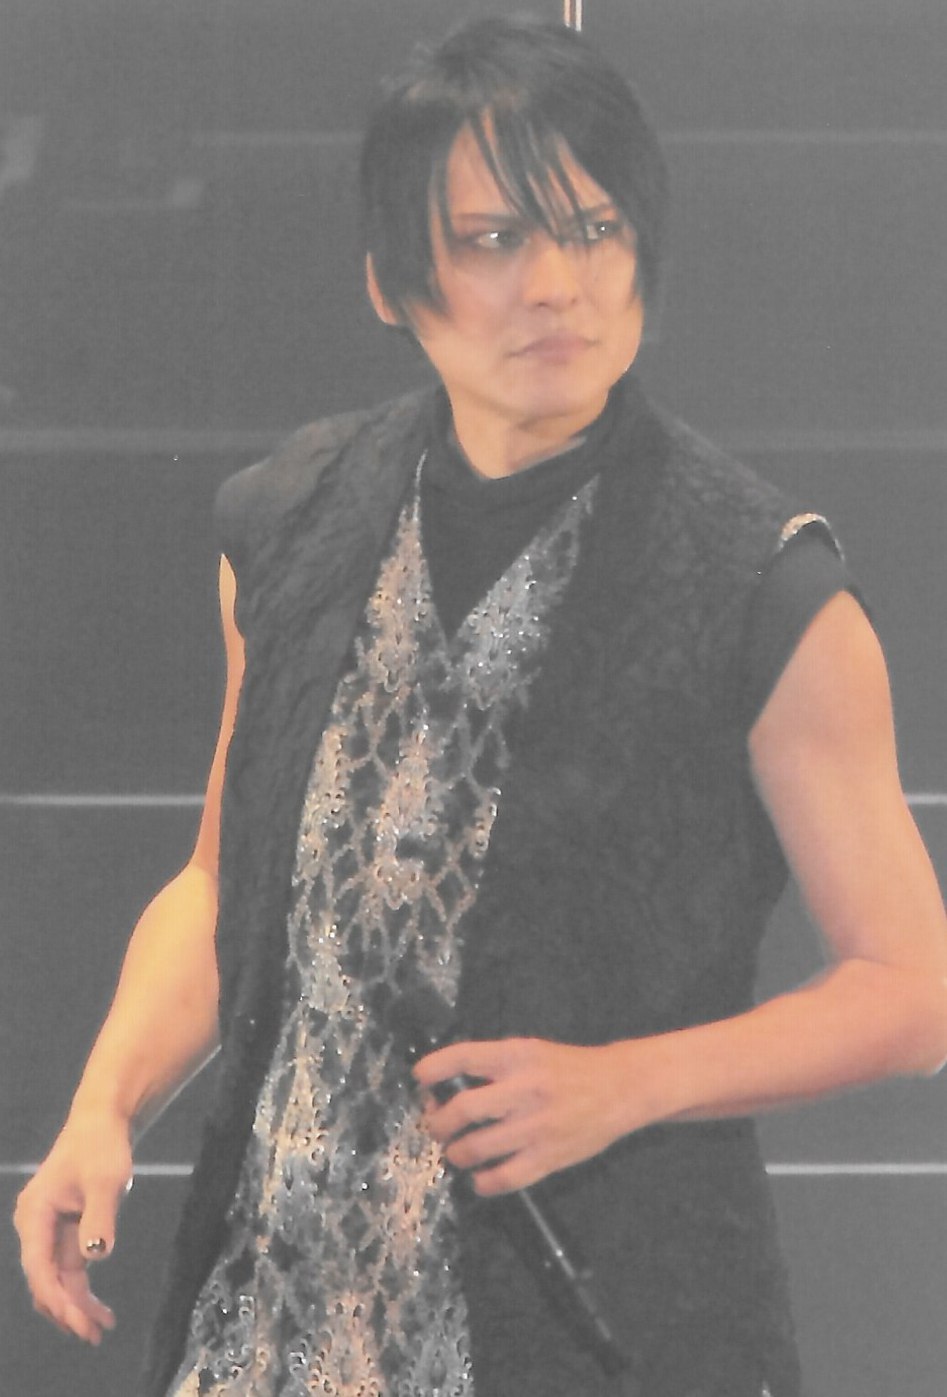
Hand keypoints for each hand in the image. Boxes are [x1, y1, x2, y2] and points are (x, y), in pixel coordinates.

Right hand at [13, 1111, 132, 1342]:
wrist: (103, 1124)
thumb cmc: (101, 1147)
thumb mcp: (105, 1179)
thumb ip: (99, 1216)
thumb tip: (95, 1254)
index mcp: (34, 1213)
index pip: (39, 1267)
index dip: (57, 1298)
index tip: (78, 1321)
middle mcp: (35, 1227)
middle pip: (45, 1280)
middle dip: (67, 1310)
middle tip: (94, 1334)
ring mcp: (48, 1232)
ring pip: (56, 1280)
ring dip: (75, 1306)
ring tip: (101, 1329)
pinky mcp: (65, 1233)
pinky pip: (69, 1270)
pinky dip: (82, 1291)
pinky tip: (100, 1311)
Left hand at [413, 1036, 644, 1195]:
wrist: (619, 1088)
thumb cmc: (568, 1068)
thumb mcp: (530, 1051)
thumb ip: (493, 1064)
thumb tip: (446, 1085)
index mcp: (518, 1057)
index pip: (463, 1058)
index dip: (433, 1068)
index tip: (419, 1078)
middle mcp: (524, 1090)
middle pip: (462, 1109)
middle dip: (438, 1121)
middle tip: (436, 1125)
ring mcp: (536, 1127)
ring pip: (476, 1148)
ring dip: (456, 1153)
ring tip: (457, 1151)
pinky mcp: (549, 1158)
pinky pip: (504, 1179)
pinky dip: (483, 1182)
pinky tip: (480, 1178)